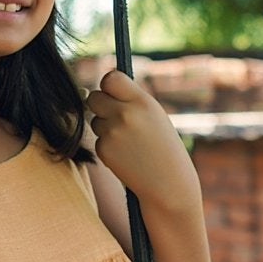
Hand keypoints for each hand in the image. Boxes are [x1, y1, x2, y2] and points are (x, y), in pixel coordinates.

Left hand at [86, 70, 200, 214]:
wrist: (168, 183)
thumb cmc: (164, 147)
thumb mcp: (155, 116)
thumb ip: (131, 100)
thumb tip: (104, 89)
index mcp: (142, 102)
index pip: (111, 78)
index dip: (109, 84)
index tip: (113, 91)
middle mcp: (125, 114)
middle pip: (94, 97)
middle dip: (101, 104)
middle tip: (115, 115)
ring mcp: (112, 133)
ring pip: (95, 120)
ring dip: (106, 126)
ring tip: (129, 141)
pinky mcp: (104, 149)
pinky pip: (98, 139)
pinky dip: (108, 145)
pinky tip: (126, 155)